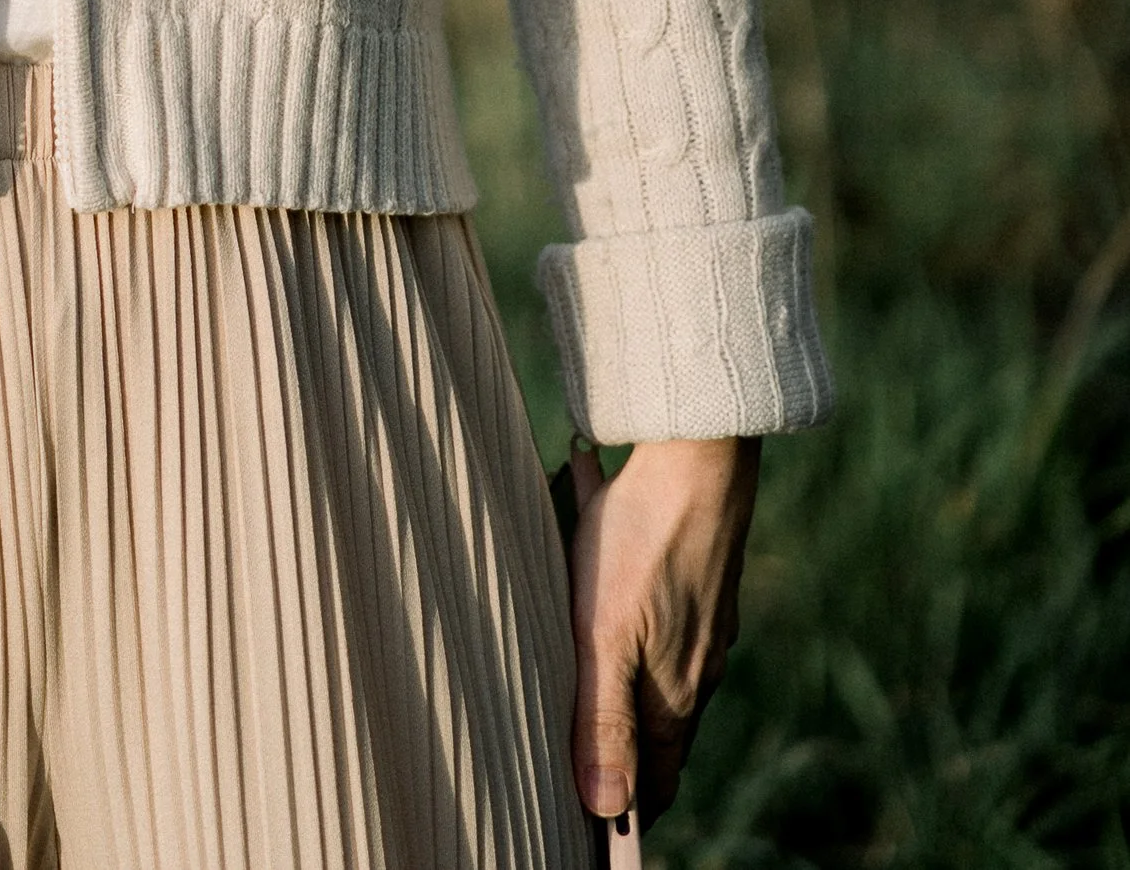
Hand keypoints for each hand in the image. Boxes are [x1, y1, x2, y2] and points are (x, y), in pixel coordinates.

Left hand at [565, 433, 758, 835]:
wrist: (699, 453)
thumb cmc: (642, 539)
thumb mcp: (606, 634)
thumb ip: (605, 720)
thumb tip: (605, 807)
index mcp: (676, 693)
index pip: (657, 777)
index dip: (629, 804)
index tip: (594, 826)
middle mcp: (697, 665)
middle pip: (656, 727)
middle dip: (620, 746)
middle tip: (578, 760)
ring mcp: (702, 621)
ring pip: (654, 664)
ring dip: (620, 677)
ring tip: (584, 685)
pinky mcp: (695, 577)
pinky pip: (655, 608)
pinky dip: (627, 611)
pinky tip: (601, 584)